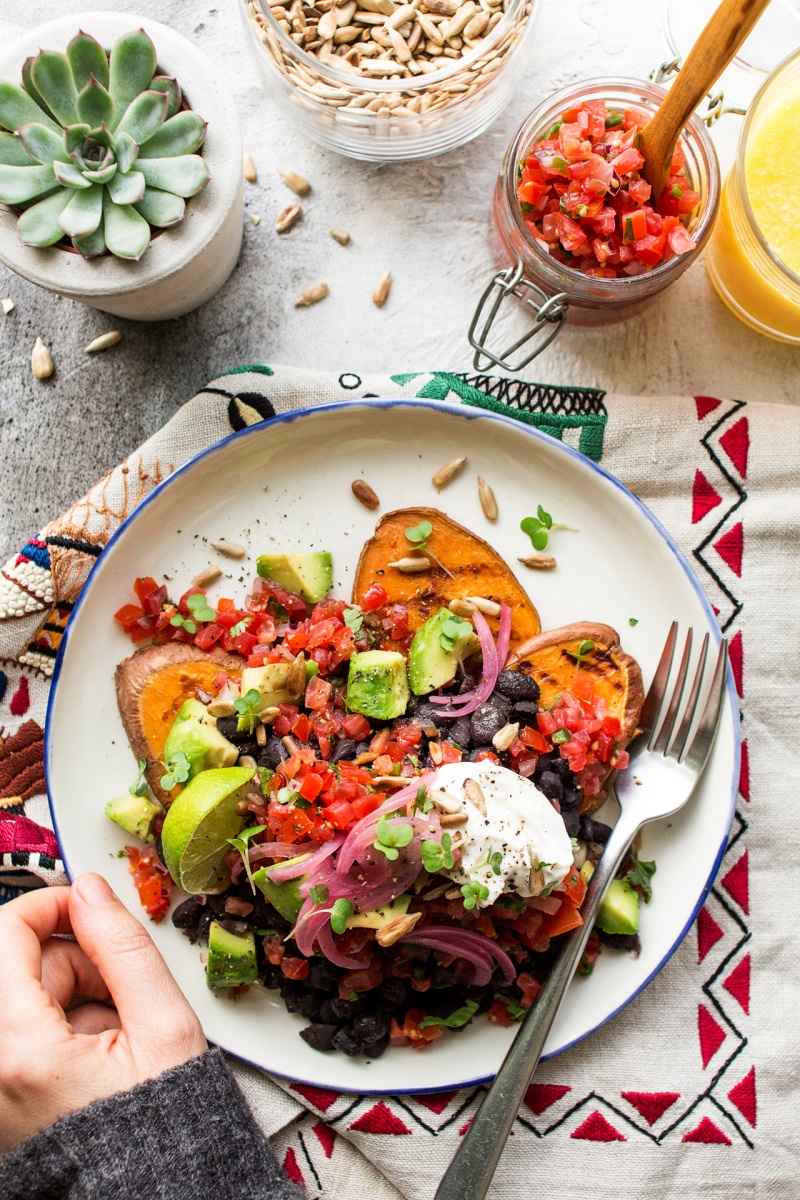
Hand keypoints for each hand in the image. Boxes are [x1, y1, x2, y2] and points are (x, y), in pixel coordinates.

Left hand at [0, 873, 207, 1152]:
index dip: (52, 905)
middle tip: (122, 989)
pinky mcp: (4, 1093)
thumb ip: (125, 948)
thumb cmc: (161, 1133)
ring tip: (118, 1032)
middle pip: (18, 967)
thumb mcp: (164, 1026)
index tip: (88, 906)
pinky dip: (61, 1026)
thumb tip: (92, 890)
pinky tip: (99, 1052)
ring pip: (23, 997)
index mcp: (21, 1051)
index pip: (7, 935)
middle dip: (75, 961)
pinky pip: (23, 1031)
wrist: (154, 1198)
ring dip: (72, 994)